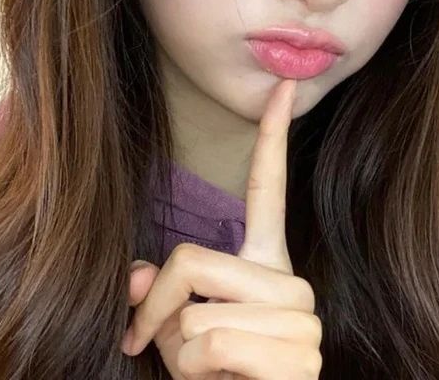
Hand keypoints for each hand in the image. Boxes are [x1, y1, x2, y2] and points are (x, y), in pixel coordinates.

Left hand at [121, 79, 322, 378]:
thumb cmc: (212, 375)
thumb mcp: (175, 326)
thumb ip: (160, 291)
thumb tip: (136, 278)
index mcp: (266, 262)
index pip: (269, 188)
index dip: (273, 135)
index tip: (281, 87)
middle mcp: (292, 282)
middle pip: (193, 259)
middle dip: (159, 310)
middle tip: (171, 345)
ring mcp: (302, 319)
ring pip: (196, 314)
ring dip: (179, 353)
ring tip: (208, 373)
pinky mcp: (299, 360)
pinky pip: (211, 348)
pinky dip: (193, 376)